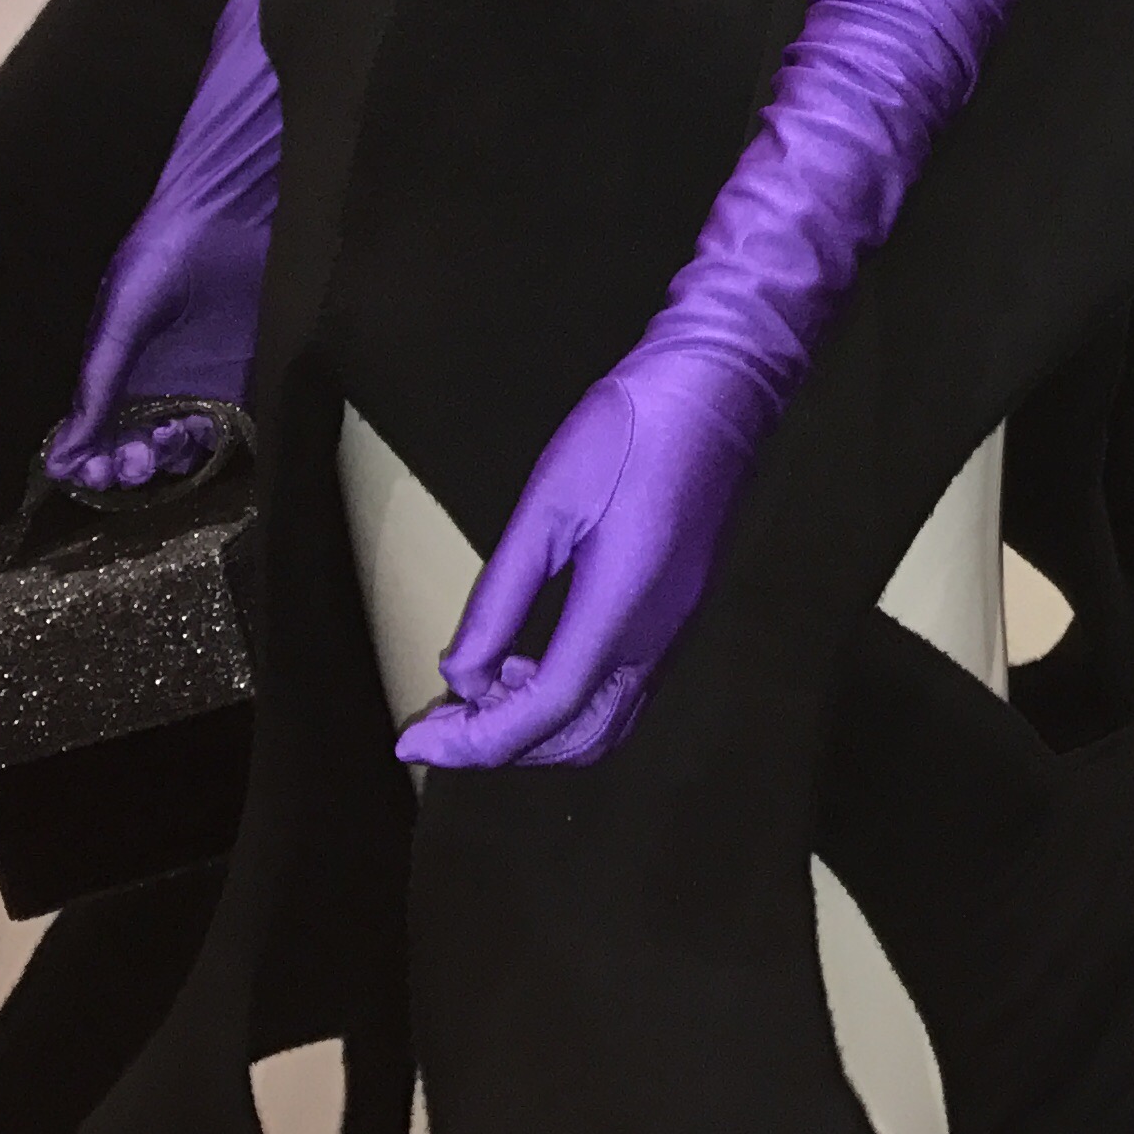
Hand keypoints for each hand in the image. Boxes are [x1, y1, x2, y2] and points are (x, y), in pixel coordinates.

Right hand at [49, 211, 268, 488]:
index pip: (98, 434)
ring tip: (161, 442)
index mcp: (118, 370)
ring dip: (168, 457)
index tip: (90, 473)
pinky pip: (227, 424)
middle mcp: (157, 383)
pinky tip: (200, 434)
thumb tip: (65, 453)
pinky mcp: (241, 376)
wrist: (227, 218)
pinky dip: (212, 441)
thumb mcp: (121, 321)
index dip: (92, 461)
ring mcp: (200, 382)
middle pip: (138, 447)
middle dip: (129, 465)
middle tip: (130, 463)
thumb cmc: (163, 256)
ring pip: (181, 445)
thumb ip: (99, 384)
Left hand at [393, 361, 763, 770]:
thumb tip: (463, 675)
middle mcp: (654, 639)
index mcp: (618, 611)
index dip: (474, 742)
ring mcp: (676, 630)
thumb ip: (502, 596)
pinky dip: (572, 702)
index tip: (412, 741)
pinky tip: (535, 659)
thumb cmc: (628, 431)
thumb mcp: (548, 505)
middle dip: (506, 747)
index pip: (543, 714)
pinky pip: (625, 693)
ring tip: (488, 687)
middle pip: (580, 739)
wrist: (721, 387)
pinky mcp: (682, 613)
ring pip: (608, 724)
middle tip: (445, 719)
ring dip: (542, 729)